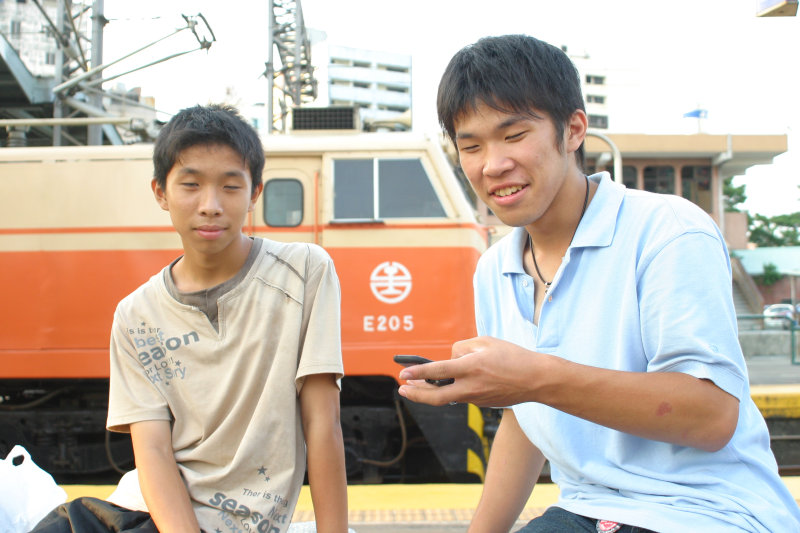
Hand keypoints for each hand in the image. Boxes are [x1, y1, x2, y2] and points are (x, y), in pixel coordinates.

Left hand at [398, 336, 549, 406]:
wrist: (536, 380)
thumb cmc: (513, 356)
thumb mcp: (486, 342)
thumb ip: (463, 348)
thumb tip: (450, 359)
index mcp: (471, 368)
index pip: (438, 371)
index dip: (418, 373)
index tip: (402, 374)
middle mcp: (471, 386)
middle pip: (436, 397)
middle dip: (415, 394)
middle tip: (401, 389)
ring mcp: (476, 398)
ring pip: (447, 397)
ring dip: (430, 392)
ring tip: (416, 385)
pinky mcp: (482, 403)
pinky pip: (462, 395)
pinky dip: (452, 389)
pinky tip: (450, 382)